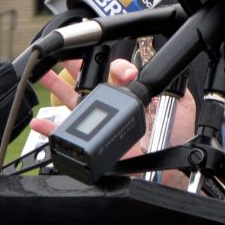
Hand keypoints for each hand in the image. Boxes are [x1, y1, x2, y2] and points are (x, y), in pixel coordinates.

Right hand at [30, 59, 196, 157]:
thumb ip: (175, 87)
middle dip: (77, 67)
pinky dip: (52, 128)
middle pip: (91, 82)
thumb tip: (169, 72)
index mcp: (133, 95)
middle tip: (67, 56)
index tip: (127, 73)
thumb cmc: (176, 138)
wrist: (169, 169)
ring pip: (75, 100)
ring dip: (58, 87)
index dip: (120, 68)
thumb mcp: (182, 106)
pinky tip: (42, 120)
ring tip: (45, 73)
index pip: (119, 74)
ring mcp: (101, 123)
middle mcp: (114, 106)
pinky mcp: (91, 142)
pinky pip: (67, 134)